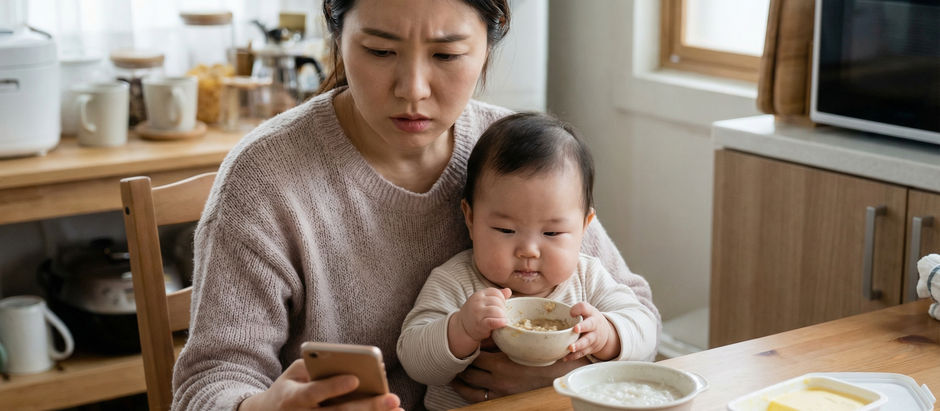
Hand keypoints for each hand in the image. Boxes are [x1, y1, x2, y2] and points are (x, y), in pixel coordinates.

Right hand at [238, 359, 402, 410]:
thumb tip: (349, 365)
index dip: (334, 387)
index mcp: (293, 398)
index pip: (315, 392)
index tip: (355, 379)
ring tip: (397, 409)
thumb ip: (316, 367)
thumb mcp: (294, 373)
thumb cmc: (289, 387)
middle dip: (368, 406)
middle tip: (392, 398)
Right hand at [448, 288, 511, 357]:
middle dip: (503, 309)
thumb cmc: (476, 313)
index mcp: (479, 294)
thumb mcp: (483, 301)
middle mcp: (477, 301)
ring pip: (497, 311)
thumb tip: (508, 291)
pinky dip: (500, 322)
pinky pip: (493, 322)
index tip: (500, 307)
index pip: (496, 293)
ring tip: (500, 320)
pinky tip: (503, 323)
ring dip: (502, 316)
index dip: (502, 300)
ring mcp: (478, 312)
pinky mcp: (479, 324)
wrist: (462, 327)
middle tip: (500, 315)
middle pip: (498, 302)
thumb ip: (496, 295)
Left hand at [450, 345, 589, 401]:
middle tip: (451, 361)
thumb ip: (505, 339)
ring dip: (460, 382)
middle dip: (460, 367)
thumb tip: (489, 332)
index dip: (467, 351)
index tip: (462, 347)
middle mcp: (498, 379)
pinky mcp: (503, 400)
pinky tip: (464, 389)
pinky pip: (479, 399)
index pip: (475, 356)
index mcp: (502, 363)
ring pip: (470, 388)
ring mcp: (499, 391)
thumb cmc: (541, 357)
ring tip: (453, 377)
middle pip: (470, 372)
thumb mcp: (523, 344)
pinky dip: (469, 394)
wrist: (558, 375)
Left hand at [565, 302, 619, 360]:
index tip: (571, 313)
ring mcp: (593, 338)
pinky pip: (582, 353)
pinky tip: (565, 358)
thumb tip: (569, 313)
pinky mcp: (590, 348)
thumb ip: (577, 309)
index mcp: (591, 314)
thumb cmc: (590, 320)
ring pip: (587, 342)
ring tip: (570, 348)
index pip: (585, 308)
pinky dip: (574, 356)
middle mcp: (594, 325)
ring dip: (578, 345)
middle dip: (583, 327)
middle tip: (575, 329)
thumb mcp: (587, 311)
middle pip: (590, 325)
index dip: (579, 310)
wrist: (604, 333)